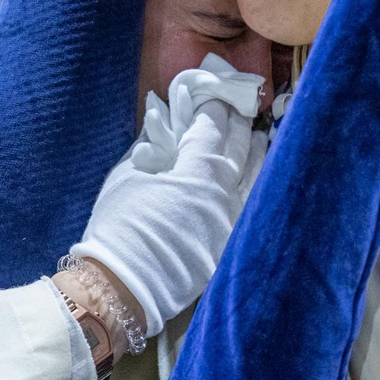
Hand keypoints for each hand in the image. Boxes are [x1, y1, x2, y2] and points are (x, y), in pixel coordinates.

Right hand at [71, 57, 267, 338]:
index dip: (215, 106)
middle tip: (242, 104)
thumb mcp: (128, 174)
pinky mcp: (235, 244)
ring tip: (256, 136)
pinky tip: (257, 177)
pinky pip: (256, 207)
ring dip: (257, 152)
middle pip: (242, 147)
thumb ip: (154, 144)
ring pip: (259, 176)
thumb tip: (167, 121)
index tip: (215, 93)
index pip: (214, 126)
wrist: (122, 285)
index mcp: (199, 171)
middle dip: (241, 123)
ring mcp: (235, 221)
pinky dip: (258, 186)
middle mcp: (226, 193)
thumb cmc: (119, 224)